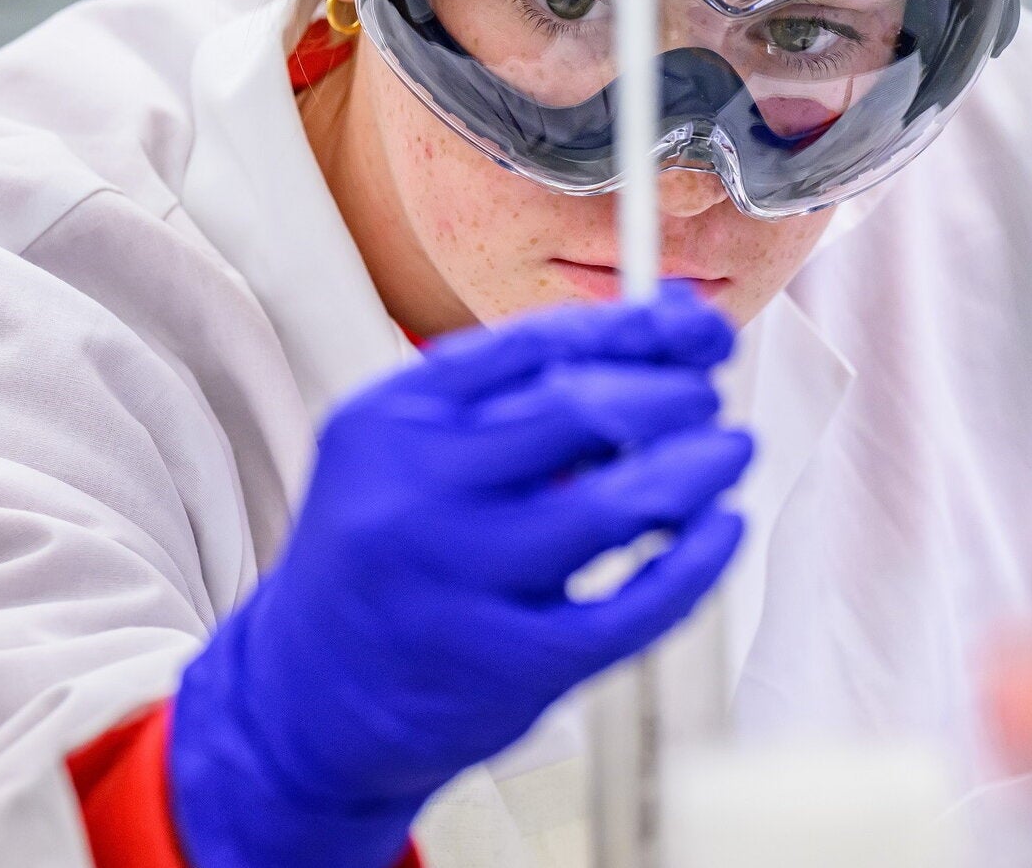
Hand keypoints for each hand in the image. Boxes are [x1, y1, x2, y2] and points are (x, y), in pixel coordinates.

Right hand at [169, 286, 749, 867]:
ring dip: (699, 465)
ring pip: (620, 503)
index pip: (537, 345)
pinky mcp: (513, 666)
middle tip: (706, 398)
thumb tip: (662, 331)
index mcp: (391, 420)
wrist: (302, 706)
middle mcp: (418, 493)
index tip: (695, 324)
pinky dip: (699, 558)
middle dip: (672, 393)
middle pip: (585, 411)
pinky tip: (722, 526)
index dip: (637, 328)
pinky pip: (636, 603)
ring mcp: (465, 583)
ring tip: (729, 450)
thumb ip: (515, 395)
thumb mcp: (407, 453)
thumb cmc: (382, 560)